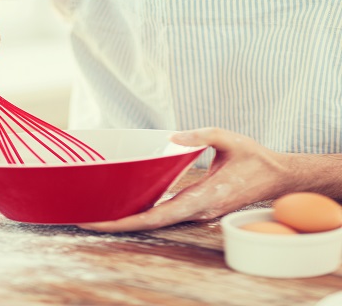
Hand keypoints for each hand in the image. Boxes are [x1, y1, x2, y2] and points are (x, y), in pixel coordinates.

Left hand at [76, 127, 296, 231]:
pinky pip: (162, 215)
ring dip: (125, 220)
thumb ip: (200, 136)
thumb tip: (172, 137)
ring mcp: (195, 213)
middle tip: (81, 218)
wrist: (278, 177)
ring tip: (92, 213)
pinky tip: (121, 206)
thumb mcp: (230, 139)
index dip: (125, 221)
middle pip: (149, 224)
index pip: (157, 216)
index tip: (98, 222)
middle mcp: (196, 212)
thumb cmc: (255, 158)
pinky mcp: (195, 209)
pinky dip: (140, 213)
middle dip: (115, 224)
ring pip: (155, 222)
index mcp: (202, 199)